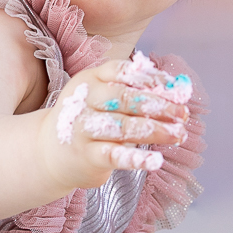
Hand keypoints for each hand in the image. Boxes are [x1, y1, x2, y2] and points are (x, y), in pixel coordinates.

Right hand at [38, 54, 190, 190]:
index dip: (150, 78)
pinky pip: (113, 156)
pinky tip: (155, 161)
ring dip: (155, 131)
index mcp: (90, 79)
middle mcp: (84, 101)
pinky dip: (136, 159)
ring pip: (123, 127)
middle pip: (125, 99)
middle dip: (158, 106)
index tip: (176, 89)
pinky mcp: (85, 155)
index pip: (121, 72)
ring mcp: (82, 128)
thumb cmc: (86, 121)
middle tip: (183, 114)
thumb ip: (132, 91)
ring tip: (179, 135)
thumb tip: (176, 91)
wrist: (49, 153)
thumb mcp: (101, 98)